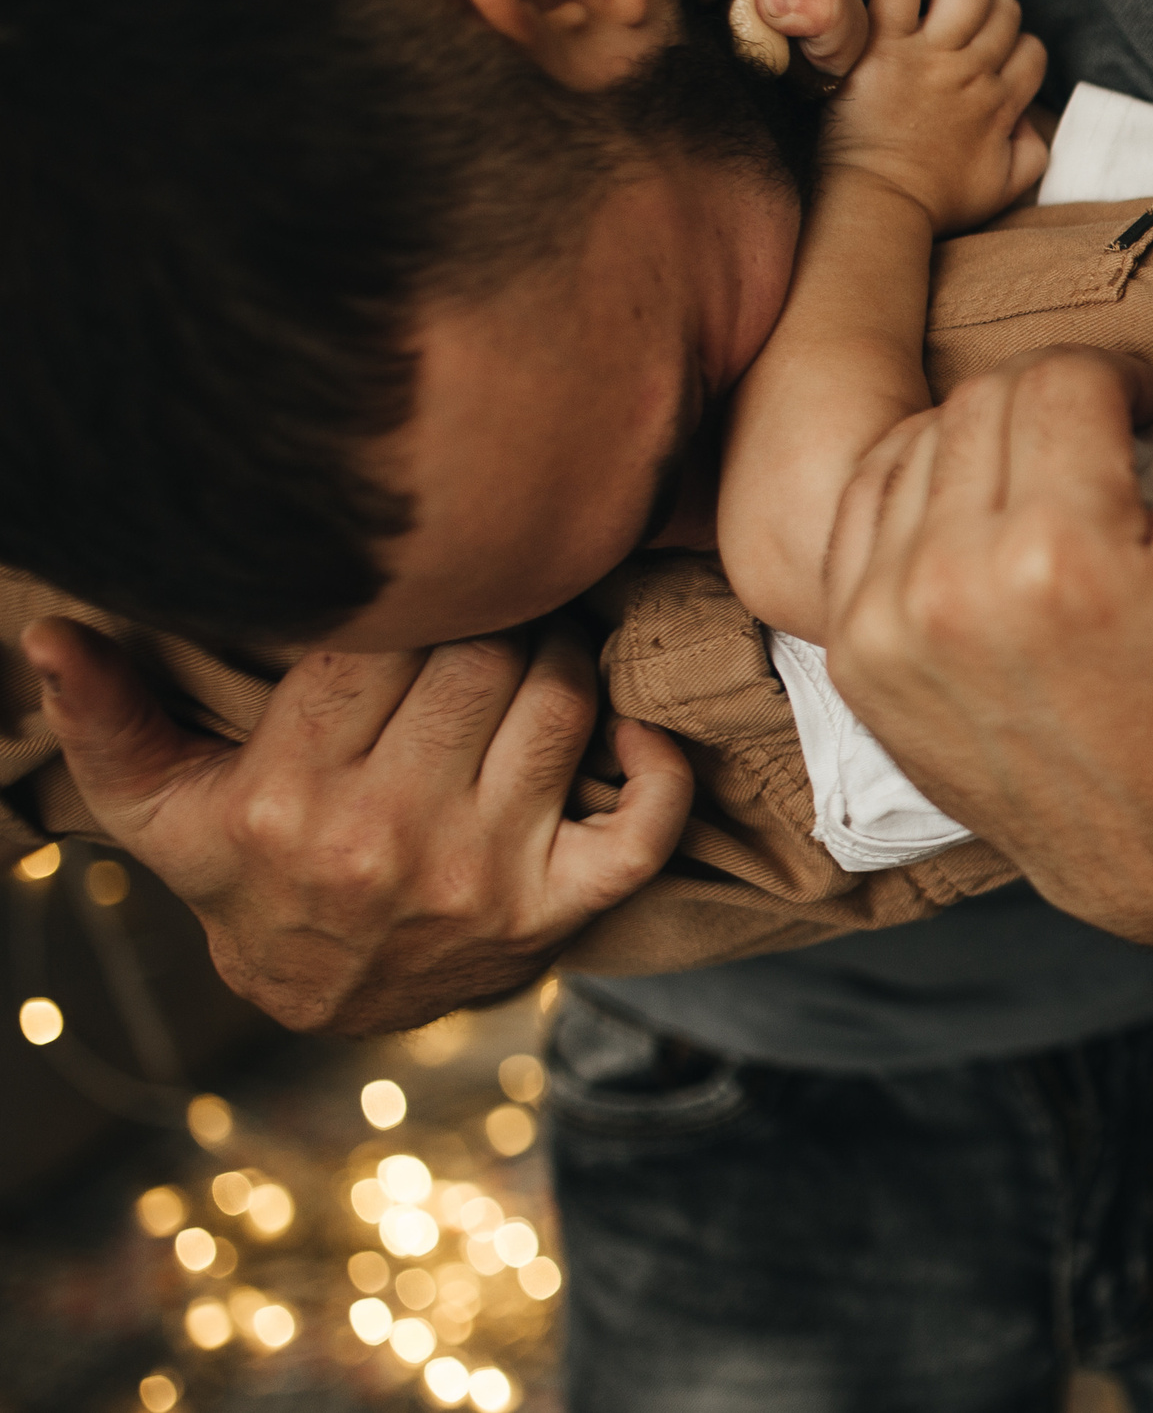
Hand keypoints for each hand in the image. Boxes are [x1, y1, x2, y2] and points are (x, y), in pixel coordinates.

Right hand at [17, 619, 692, 1034]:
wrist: (330, 999)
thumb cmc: (250, 874)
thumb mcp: (162, 807)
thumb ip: (109, 719)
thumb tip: (51, 636)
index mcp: (296, 796)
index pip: (381, 640)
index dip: (415, 597)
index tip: (425, 584)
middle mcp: (394, 837)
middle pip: (484, 658)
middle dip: (496, 614)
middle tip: (494, 603)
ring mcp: (489, 877)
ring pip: (562, 706)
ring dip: (565, 657)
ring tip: (537, 647)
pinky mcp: (563, 910)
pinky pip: (648, 823)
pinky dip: (661, 764)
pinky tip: (630, 727)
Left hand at [822, 248, 1152, 946]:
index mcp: (1059, 556)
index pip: (1065, 377)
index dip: (1128, 392)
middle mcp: (949, 589)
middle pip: (986, 397)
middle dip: (1058, 415)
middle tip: (1114, 477)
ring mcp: (884, 625)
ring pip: (921, 437)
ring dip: (989, 449)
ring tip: (1056, 510)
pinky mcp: (851, 652)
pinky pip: (869, 501)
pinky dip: (927, 498)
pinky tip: (992, 540)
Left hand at [827, 0, 1049, 234]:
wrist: (878, 205)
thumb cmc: (933, 202)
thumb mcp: (1002, 189)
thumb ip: (1031, 154)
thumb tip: (1032, 124)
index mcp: (999, 105)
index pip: (1032, 52)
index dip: (1016, 46)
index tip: (991, 54)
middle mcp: (971, 73)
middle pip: (1006, 12)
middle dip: (992, 7)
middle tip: (962, 16)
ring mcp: (928, 56)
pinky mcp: (883, 45)